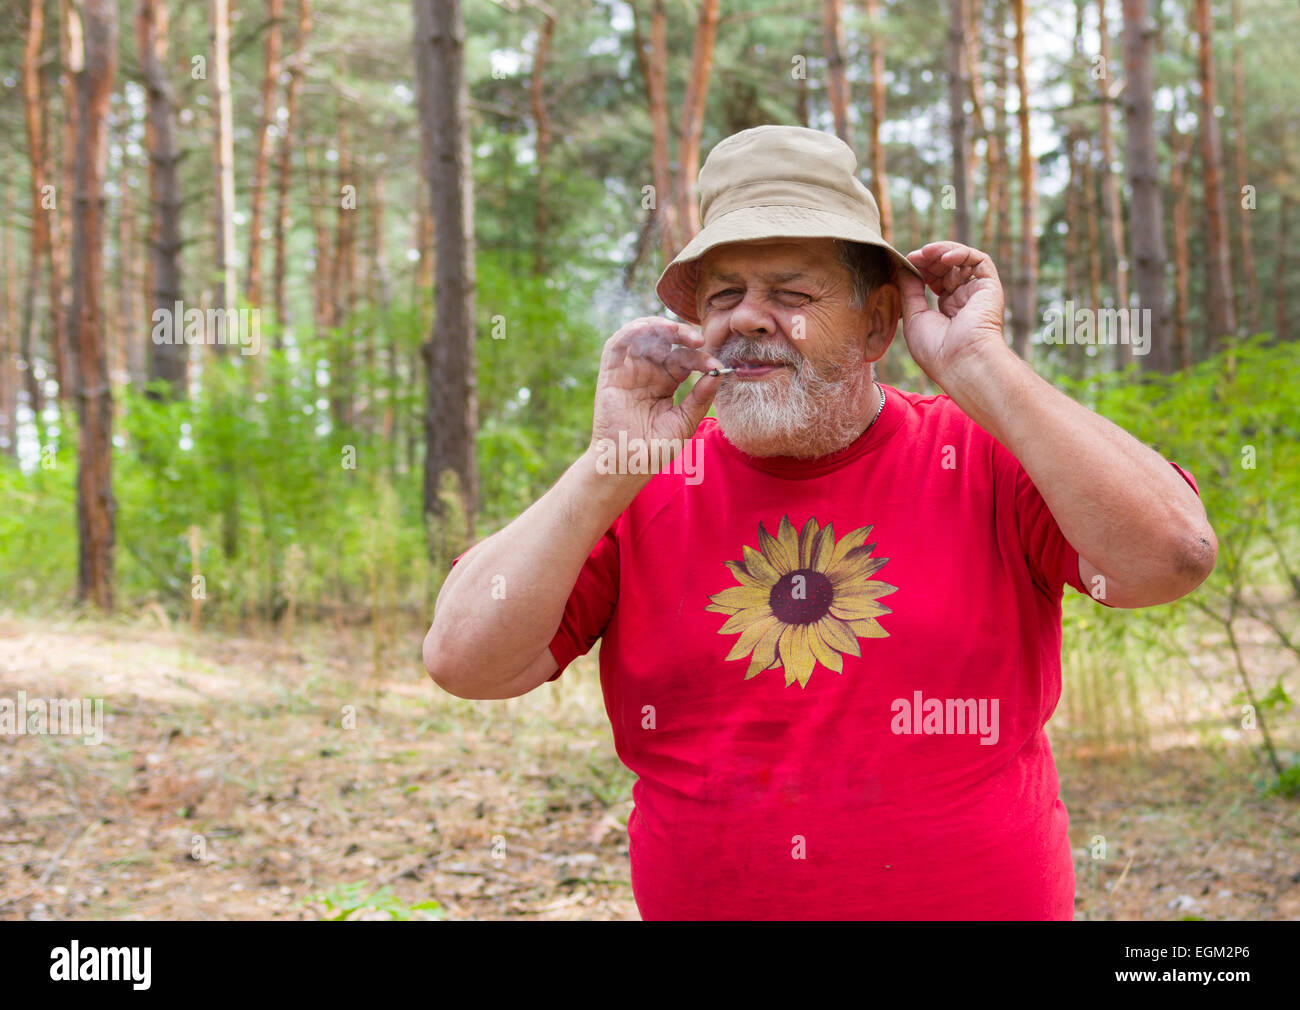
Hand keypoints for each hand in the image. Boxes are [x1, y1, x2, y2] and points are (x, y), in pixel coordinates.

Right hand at [588, 317, 724, 469]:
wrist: (627, 466)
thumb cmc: (655, 450)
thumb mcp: (685, 422)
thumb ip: (700, 397)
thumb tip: (719, 373)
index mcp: (666, 383)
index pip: (685, 360)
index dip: (701, 359)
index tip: (716, 366)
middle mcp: (648, 373)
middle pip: (665, 342)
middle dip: (682, 335)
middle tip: (699, 339)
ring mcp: (629, 371)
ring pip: (642, 336)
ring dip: (658, 327)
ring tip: (676, 330)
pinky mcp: (610, 374)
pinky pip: (617, 345)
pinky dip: (632, 331)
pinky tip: (650, 329)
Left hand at [898, 242, 1009, 385]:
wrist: (961, 362)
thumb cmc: (935, 349)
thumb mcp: (914, 317)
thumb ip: (909, 290)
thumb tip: (902, 268)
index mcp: (948, 309)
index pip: (935, 280)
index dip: (921, 269)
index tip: (906, 263)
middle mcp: (965, 299)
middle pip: (947, 268)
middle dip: (929, 260)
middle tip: (914, 257)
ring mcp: (977, 292)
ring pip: (962, 261)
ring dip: (942, 252)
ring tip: (926, 252)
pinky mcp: (990, 287)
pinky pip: (979, 261)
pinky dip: (961, 253)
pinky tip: (944, 258)